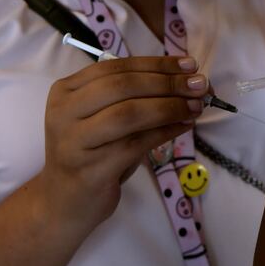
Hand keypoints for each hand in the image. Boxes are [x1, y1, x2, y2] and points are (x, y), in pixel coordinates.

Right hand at [38, 55, 207, 231]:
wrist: (65, 201)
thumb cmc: (92, 152)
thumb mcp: (103, 117)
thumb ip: (134, 96)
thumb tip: (186, 79)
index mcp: (66, 90)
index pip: (116, 67)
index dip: (157, 64)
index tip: (190, 65)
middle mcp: (64, 112)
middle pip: (123, 87)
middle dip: (167, 83)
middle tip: (200, 85)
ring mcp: (74, 141)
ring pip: (129, 114)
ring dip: (169, 107)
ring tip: (196, 106)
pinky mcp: (91, 169)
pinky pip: (136, 144)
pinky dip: (165, 132)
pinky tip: (184, 126)